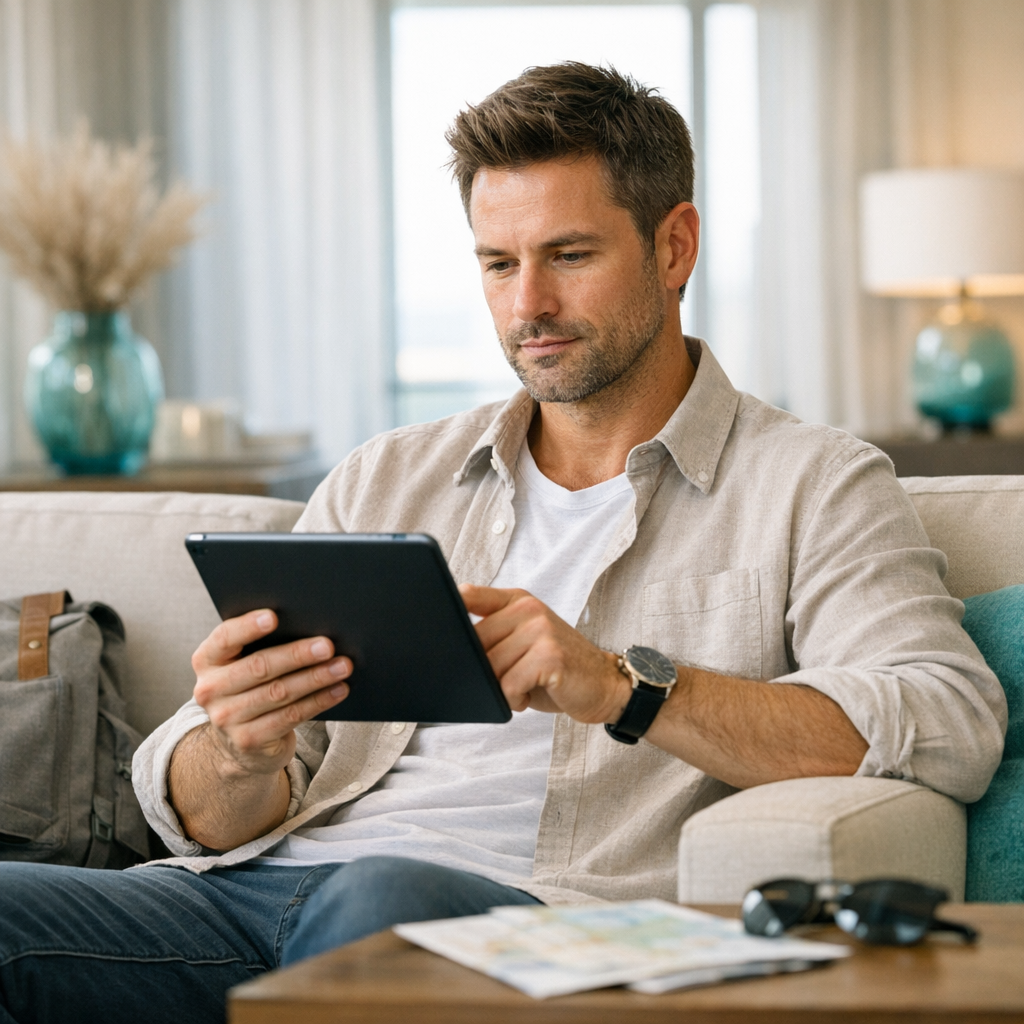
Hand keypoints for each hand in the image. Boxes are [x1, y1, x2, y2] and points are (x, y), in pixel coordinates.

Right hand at [191, 609, 351, 777]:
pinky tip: (338, 689)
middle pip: (259, 667)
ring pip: (279, 692)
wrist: (240, 743)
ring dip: (316, 678)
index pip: (224, 638)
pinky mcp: (249, 740)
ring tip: (342, 666)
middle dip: (297, 654)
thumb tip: (309, 623)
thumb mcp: (243, 664)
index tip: (274, 616)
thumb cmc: (251, 688)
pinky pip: (290, 716)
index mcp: (207, 660)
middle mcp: (210, 689)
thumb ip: (262, 644)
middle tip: (328, 645)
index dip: (248, 627)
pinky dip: (319, 701)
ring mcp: (227, 718)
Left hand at [460, 584, 629, 721]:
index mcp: (518, 601)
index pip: (470, 596)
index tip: (437, 630)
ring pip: (491, 668)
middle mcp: (529, 609)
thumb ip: (491, 632)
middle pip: (475, 644)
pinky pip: (509, 685)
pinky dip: (515, 699)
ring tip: (525, 686)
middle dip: (485, 672)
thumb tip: (449, 646)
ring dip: (502, 689)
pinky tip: (532, 695)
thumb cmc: (556, 667)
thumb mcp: (522, 640)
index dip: (449, 611)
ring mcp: (541, 630)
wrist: (603, 684)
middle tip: (510, 678)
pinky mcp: (550, 656)